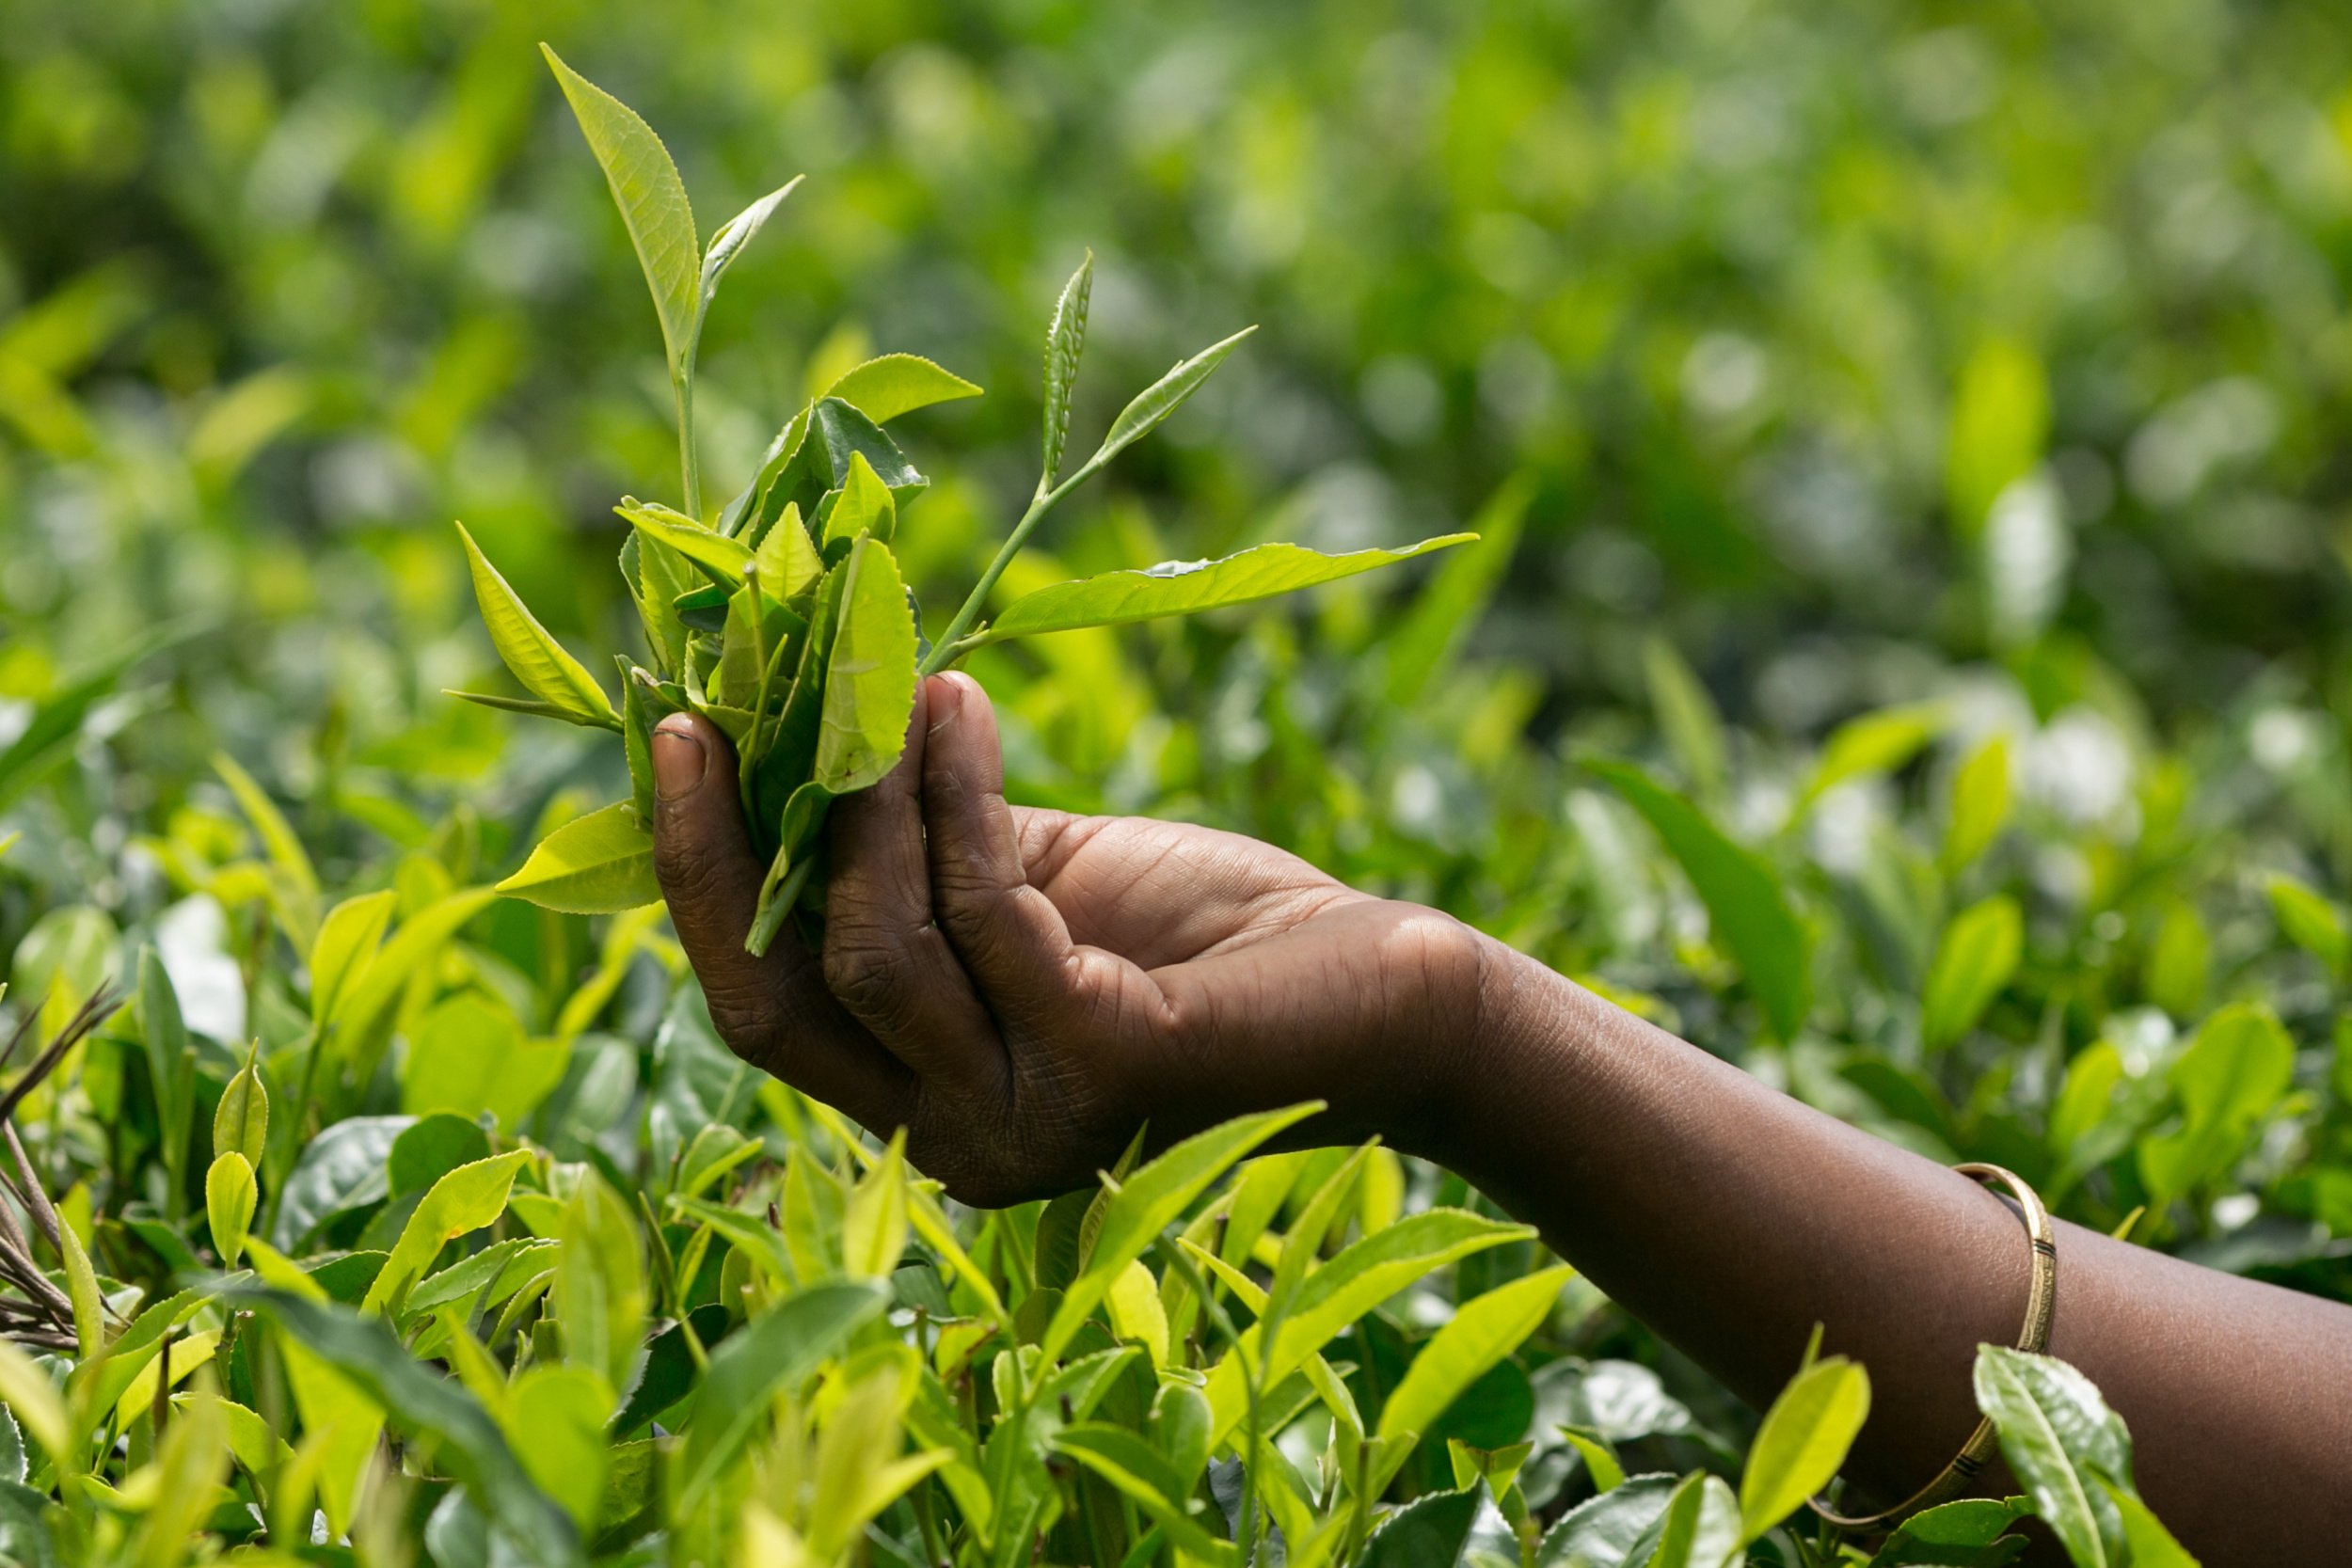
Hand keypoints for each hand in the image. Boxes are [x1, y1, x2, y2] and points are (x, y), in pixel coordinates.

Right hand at [648, 672, 1487, 1205]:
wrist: (1382, 990)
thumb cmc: (1208, 937)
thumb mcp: (1032, 887)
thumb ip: (918, 855)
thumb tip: (793, 734)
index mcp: (924, 1094)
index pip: (766, 1001)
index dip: (702, 876)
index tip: (676, 733)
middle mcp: (954, 1138)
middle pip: (776, 1001)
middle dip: (721, 853)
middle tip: (710, 711)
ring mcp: (1024, 1120)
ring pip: (874, 948)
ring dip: (864, 793)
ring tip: (885, 673)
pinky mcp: (1104, 1069)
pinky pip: (986, 910)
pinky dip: (960, 793)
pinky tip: (962, 705)